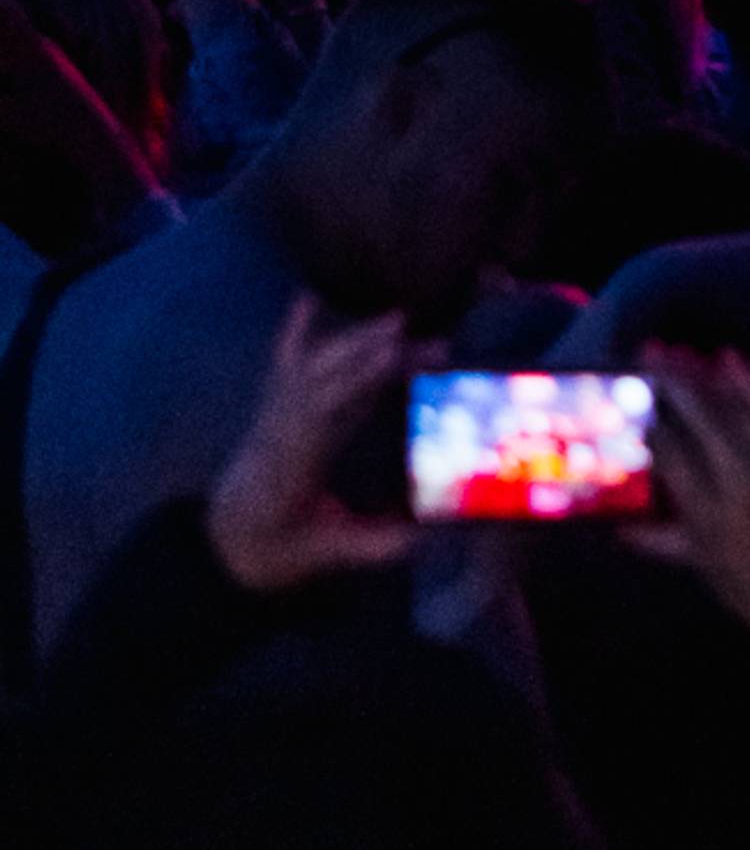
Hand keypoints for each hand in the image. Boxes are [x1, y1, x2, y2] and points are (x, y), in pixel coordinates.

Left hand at [206, 293, 417, 595]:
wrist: (223, 547)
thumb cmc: (273, 551)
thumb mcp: (323, 554)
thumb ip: (371, 544)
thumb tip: (426, 535)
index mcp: (290, 466)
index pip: (324, 412)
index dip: (358, 380)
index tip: (396, 353)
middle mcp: (278, 432)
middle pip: (319, 379)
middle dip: (362, 349)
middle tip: (412, 327)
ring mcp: (271, 418)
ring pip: (307, 368)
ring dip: (348, 340)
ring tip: (394, 317)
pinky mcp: (271, 412)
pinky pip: (280, 366)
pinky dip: (292, 330)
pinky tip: (307, 295)